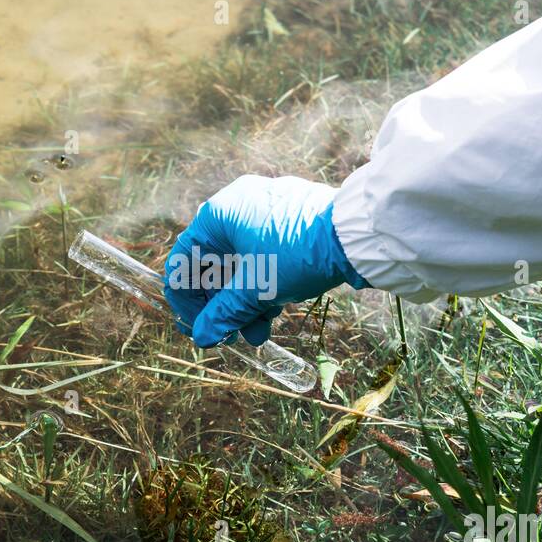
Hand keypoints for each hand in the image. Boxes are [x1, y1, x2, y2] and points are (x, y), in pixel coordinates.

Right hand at [162, 175, 367, 346]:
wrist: (357, 233)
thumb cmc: (298, 253)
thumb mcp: (256, 289)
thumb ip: (224, 313)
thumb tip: (203, 336)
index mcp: (218, 214)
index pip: (184, 260)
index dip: (187, 300)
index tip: (200, 327)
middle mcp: (238, 206)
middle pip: (215, 264)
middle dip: (223, 306)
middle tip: (230, 336)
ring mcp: (266, 211)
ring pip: (242, 263)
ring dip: (245, 302)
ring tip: (258, 333)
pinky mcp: (290, 220)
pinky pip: (265, 255)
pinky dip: (264, 284)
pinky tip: (274, 312)